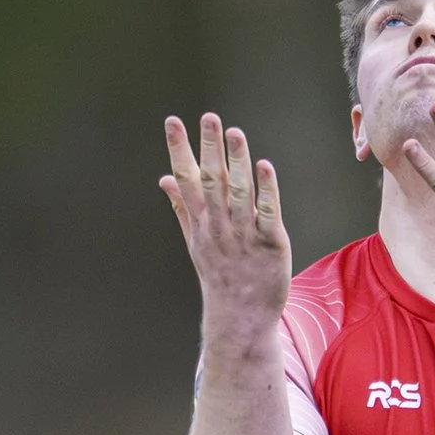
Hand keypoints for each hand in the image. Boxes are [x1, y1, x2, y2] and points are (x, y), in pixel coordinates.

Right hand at [161, 114, 289, 339]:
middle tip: (208, 117)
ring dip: (237, 161)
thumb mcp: (195, 242)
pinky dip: (266, 189)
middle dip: (209, 147)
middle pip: (212, 180)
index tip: (172, 122)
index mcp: (200, 222)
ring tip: (235, 133)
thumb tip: (163, 179)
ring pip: (239, 192)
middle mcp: (219, 225)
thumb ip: (182, 207)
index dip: (178, 149)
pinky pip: (267, 212)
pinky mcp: (271, 243)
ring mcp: (244, 234)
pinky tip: (264, 166)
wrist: (240, 317)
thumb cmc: (220, 275)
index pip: (185, 179)